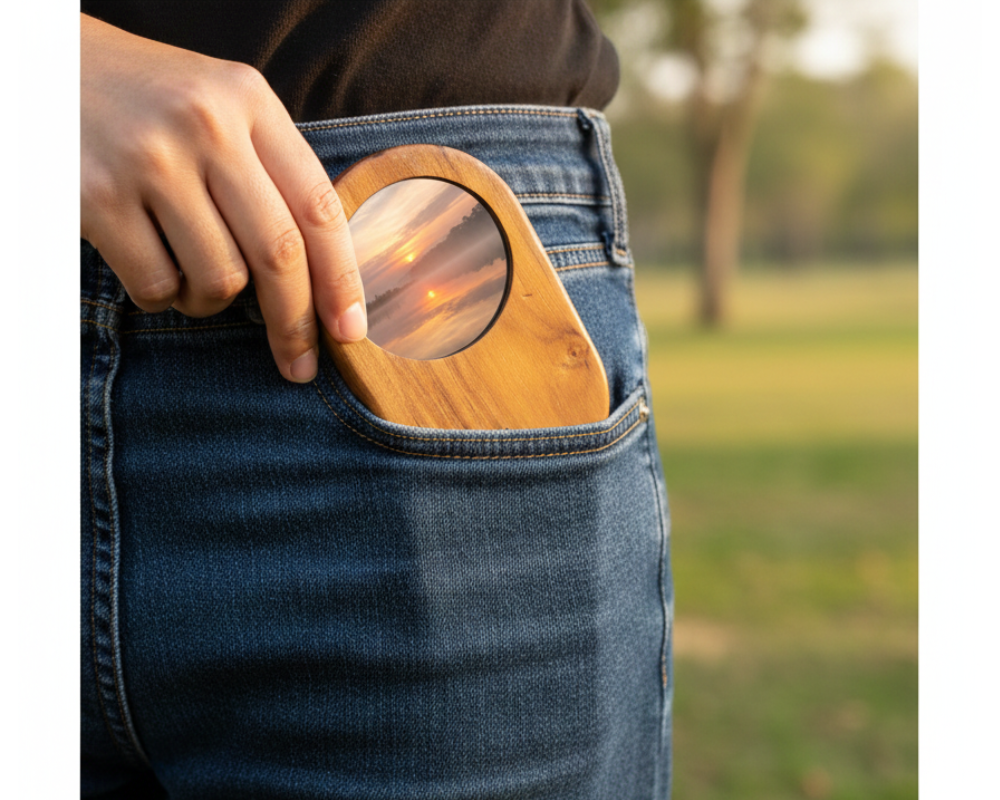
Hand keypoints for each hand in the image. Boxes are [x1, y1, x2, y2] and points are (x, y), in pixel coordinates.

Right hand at [80, 13, 365, 382]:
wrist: (46, 65)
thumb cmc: (152, 102)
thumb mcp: (222, 107)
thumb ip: (273, 171)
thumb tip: (327, 277)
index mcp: (248, 101)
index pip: (318, 207)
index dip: (342, 280)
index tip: (351, 331)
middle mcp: (206, 126)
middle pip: (278, 254)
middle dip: (295, 323)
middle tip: (300, 364)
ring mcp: (150, 161)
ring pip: (220, 279)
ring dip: (213, 300)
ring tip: (193, 270)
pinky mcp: (97, 197)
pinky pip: (159, 287)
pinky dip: (164, 295)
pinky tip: (152, 262)